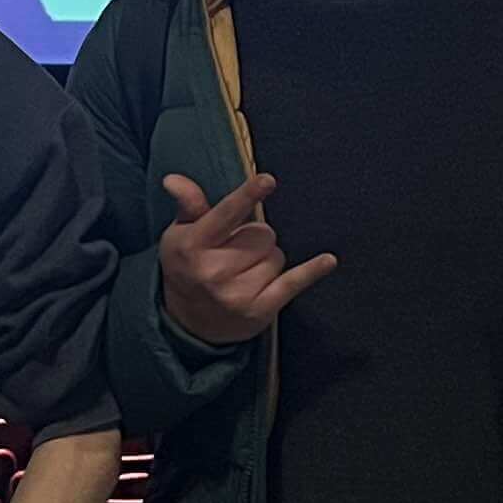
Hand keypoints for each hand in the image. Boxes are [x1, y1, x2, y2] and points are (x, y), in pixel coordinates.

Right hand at [155, 173, 337, 349]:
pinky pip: (293, 282)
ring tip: (244, 271)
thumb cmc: (188, 267)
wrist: (187, 323)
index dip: (247, 195)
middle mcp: (213, 271)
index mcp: (193, 246)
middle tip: (236, 251)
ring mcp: (237, 293)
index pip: (225, 214)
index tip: (268, 180)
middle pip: (262, 234)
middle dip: (255, 238)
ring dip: (267, 259)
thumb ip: (188, 205)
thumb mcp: (180, 235)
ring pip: (277, 256)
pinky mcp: (259, 310)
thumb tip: (174, 179)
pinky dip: (312, 271)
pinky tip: (328, 260)